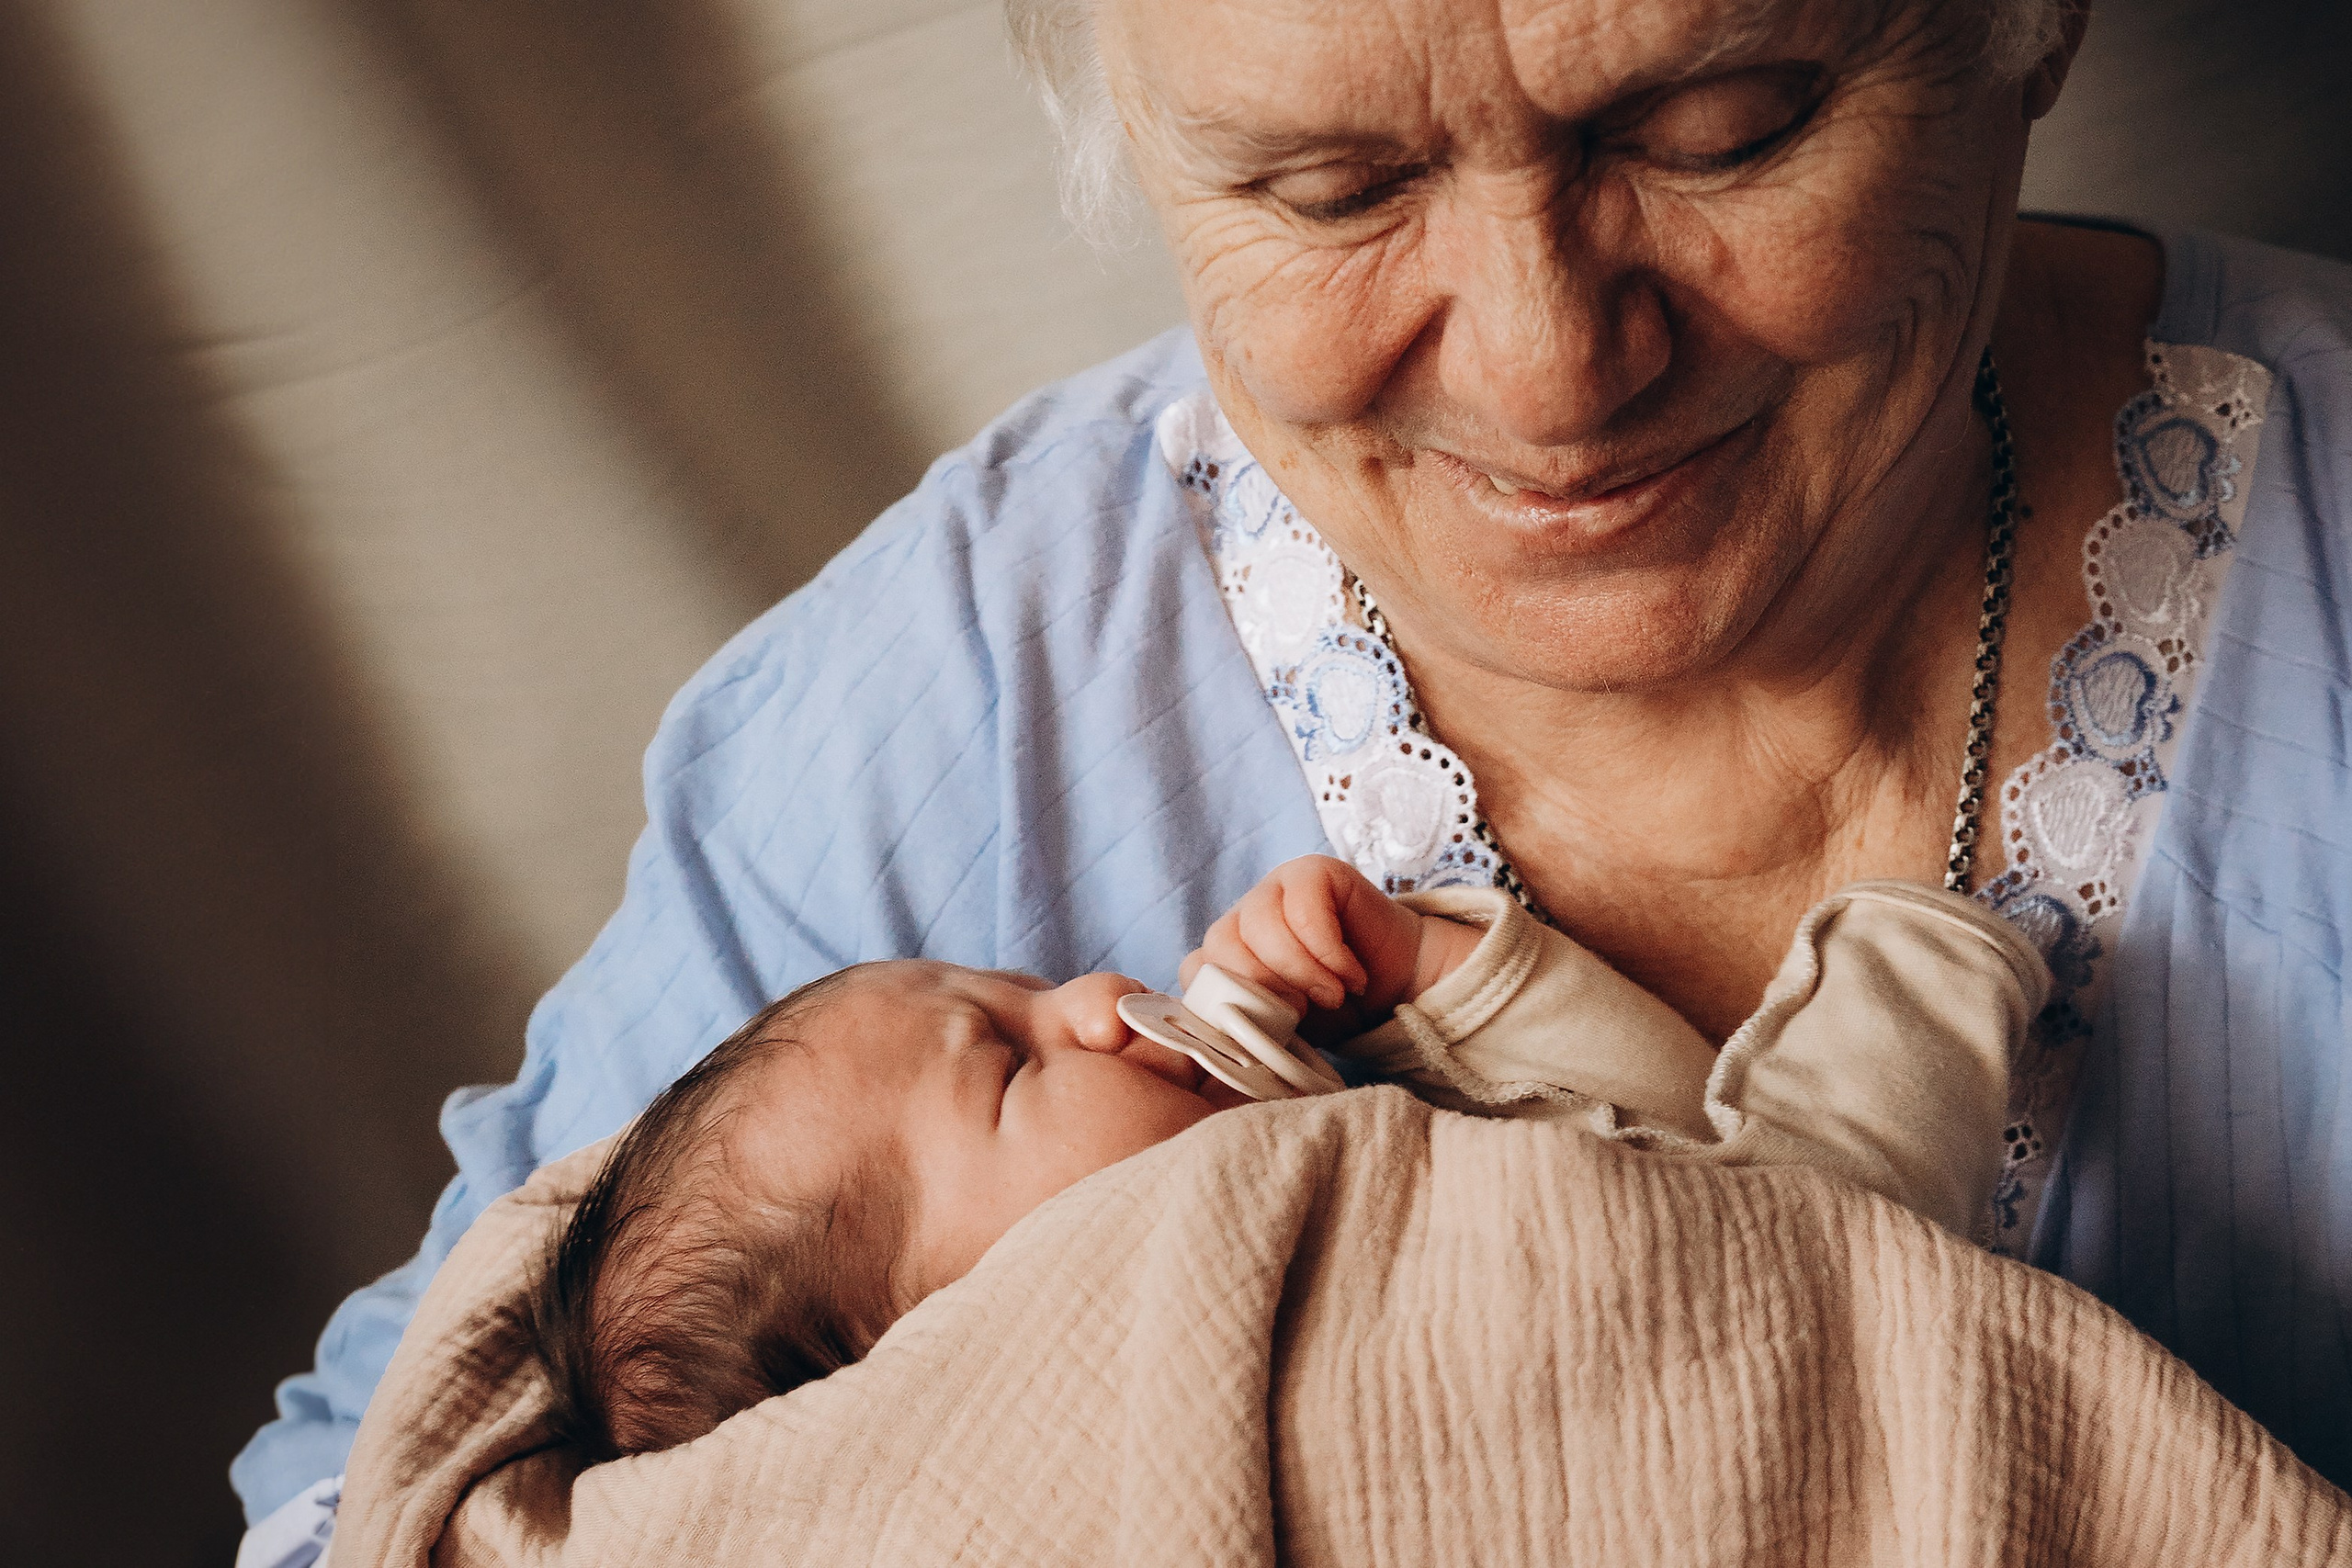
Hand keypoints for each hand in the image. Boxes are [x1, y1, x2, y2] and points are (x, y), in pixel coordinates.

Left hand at [1181, 856, 1430, 1030]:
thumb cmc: (1336, 1008)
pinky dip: (1329, 953)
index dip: (1229, 1001)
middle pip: (1222, 943)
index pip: (1195, 969)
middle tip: (1305, 1010)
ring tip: (1334, 995)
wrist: (1399, 986)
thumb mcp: (1282, 1026)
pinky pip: (1305, 908)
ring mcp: (1275, 886)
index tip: (1269, 1028)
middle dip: (1266, 986)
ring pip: (1261, 924)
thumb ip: (1247, 1022)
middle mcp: (1244, 914)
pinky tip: (1352, 974)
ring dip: (1303, 972)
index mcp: (1227, 952)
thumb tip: (1218, 1034)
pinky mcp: (1312, 871)